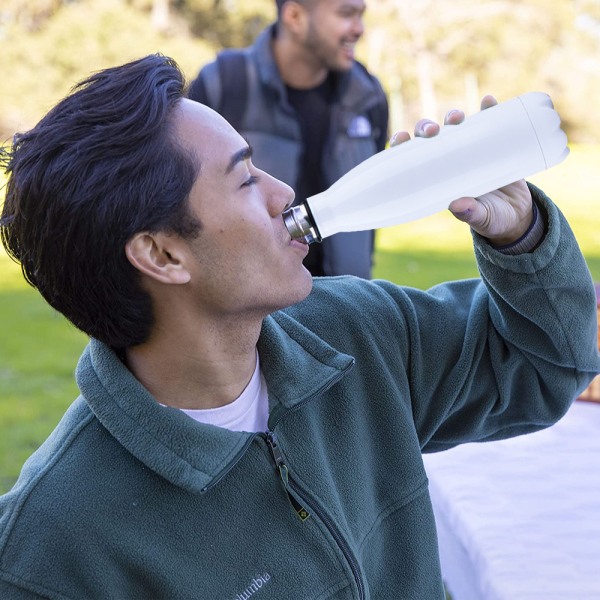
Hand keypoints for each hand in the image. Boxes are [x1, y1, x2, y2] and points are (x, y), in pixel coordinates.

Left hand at [389, 96, 533, 245]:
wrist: (519, 215)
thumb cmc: (492, 219)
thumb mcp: (481, 218)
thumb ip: (470, 213)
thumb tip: (457, 205)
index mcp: (437, 178)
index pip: (413, 157)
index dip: (403, 145)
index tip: (400, 138)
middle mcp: (450, 160)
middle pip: (431, 137)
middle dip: (427, 127)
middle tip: (433, 131)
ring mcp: (471, 149)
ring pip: (455, 126)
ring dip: (452, 116)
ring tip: (457, 117)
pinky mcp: (494, 143)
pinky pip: (490, 121)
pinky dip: (489, 109)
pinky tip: (488, 101)